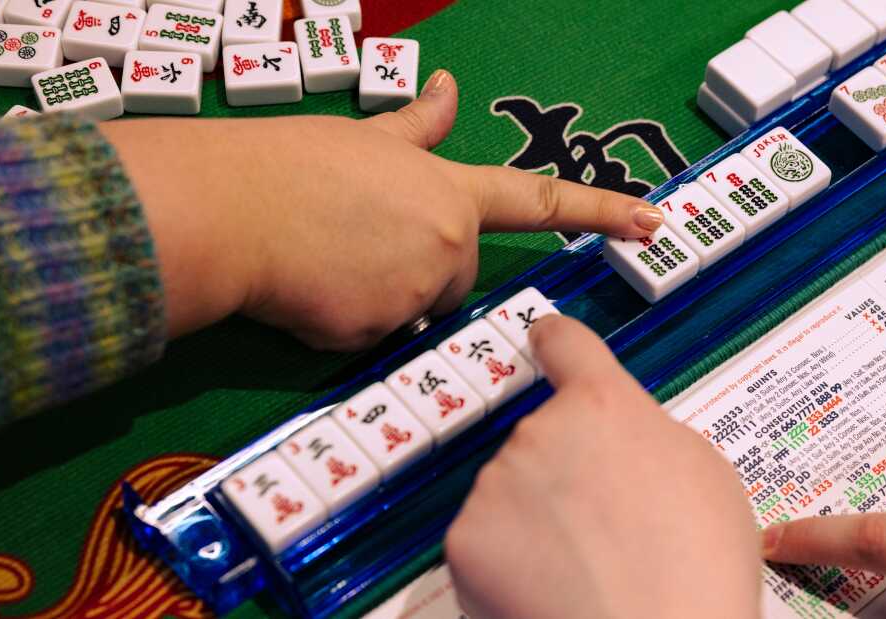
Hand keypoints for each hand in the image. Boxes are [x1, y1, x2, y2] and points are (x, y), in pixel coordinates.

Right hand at [101, 70, 664, 349]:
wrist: (233, 210)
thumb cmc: (295, 164)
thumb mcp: (367, 137)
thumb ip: (417, 126)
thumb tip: (449, 84)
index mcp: (449, 192)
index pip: (538, 200)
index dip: (599, 209)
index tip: (652, 220)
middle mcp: (446, 243)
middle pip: (457, 277)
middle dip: (421, 269)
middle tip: (358, 244)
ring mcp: (415, 292)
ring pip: (412, 310)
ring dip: (381, 296)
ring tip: (328, 261)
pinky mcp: (376, 334)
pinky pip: (372, 337)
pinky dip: (347, 322)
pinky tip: (313, 291)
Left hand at [445, 316, 760, 618]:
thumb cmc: (695, 570)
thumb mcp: (703, 475)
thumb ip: (649, 435)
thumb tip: (624, 442)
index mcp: (604, 405)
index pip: (566, 343)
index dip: (555, 342)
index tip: (544, 342)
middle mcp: (541, 430)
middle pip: (542, 438)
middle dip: (563, 473)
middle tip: (604, 526)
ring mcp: (496, 483)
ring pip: (511, 492)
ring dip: (534, 521)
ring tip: (586, 566)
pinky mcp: (464, 537)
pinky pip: (483, 540)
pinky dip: (505, 565)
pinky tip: (549, 586)